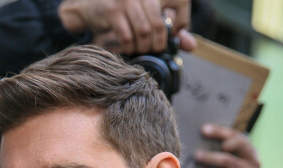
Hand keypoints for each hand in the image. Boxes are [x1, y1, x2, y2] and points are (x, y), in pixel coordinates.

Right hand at [59, 0, 192, 55]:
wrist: (91, 4)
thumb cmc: (125, 10)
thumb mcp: (150, 13)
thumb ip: (170, 27)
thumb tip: (192, 46)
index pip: (181, 1)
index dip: (181, 21)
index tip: (172, 32)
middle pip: (160, 23)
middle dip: (158, 43)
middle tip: (154, 49)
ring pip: (144, 32)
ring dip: (144, 47)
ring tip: (141, 49)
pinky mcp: (112, 9)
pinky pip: (127, 36)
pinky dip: (130, 47)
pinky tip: (129, 48)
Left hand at [193, 124, 259, 167]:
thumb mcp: (226, 167)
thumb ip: (222, 153)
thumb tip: (202, 136)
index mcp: (252, 154)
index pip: (239, 136)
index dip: (221, 131)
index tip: (204, 129)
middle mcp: (254, 164)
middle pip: (236, 145)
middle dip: (217, 140)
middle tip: (201, 138)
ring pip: (227, 161)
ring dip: (209, 158)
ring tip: (196, 156)